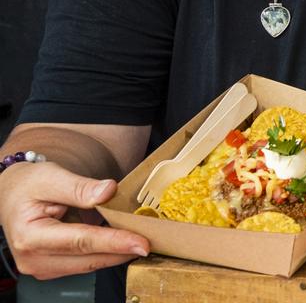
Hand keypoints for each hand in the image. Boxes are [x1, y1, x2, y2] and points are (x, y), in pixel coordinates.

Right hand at [0, 162, 149, 279]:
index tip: (141, 243)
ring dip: (116, 254)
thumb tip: (108, 191)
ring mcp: (42, 266)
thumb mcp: (51, 176)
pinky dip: (105, 253)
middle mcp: (33, 258)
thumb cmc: (30, 184)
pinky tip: (123, 243)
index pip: (80, 241)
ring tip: (142, 241)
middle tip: (153, 242)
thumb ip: (80, 187)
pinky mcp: (52, 268)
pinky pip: (85, 263)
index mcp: (30, 235)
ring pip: (89, 264)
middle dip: (121, 251)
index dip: (113, 242)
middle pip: (88, 258)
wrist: (13, 194)